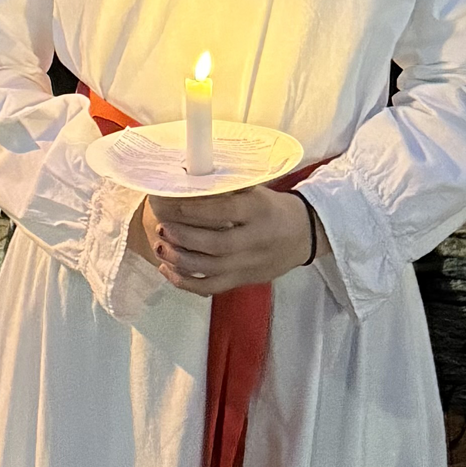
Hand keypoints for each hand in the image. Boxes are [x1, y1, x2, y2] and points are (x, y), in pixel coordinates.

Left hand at [127, 186, 319, 295]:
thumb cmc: (273, 206)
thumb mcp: (257, 189)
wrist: (304, 235)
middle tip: (161, 226)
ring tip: (160, 246)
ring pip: (210, 270)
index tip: (171, 203)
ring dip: (180, 260)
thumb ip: (228, 188)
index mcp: (259, 211)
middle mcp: (255, 240)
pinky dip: (186, 283)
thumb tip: (189, 179)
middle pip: (215, 245)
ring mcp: (249, 264)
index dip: (195, 210)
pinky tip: (167, 269)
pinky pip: (212, 287)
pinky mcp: (243, 280)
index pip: (224, 212)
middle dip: (183, 237)